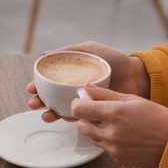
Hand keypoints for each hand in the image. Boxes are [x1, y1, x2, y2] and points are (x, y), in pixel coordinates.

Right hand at [27, 41, 149, 120]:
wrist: (136, 75)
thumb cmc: (113, 59)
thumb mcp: (90, 49)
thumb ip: (69, 50)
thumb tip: (44, 53)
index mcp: (70, 74)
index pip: (49, 81)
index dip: (37, 85)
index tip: (31, 87)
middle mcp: (73, 88)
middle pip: (50, 96)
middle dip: (39, 101)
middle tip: (34, 103)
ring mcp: (82, 101)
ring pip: (60, 108)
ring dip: (49, 113)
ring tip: (45, 115)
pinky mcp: (92, 112)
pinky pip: (77, 117)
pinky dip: (67, 118)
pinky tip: (61, 117)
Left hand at [72, 84, 167, 167]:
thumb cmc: (157, 117)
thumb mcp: (132, 99)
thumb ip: (106, 94)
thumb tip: (87, 87)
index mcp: (113, 113)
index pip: (78, 109)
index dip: (77, 104)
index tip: (82, 101)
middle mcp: (110, 132)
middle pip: (80, 125)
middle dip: (84, 118)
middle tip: (95, 113)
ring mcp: (113, 147)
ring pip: (89, 137)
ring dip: (94, 129)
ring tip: (111, 123)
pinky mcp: (117, 158)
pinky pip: (102, 147)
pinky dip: (106, 140)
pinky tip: (120, 135)